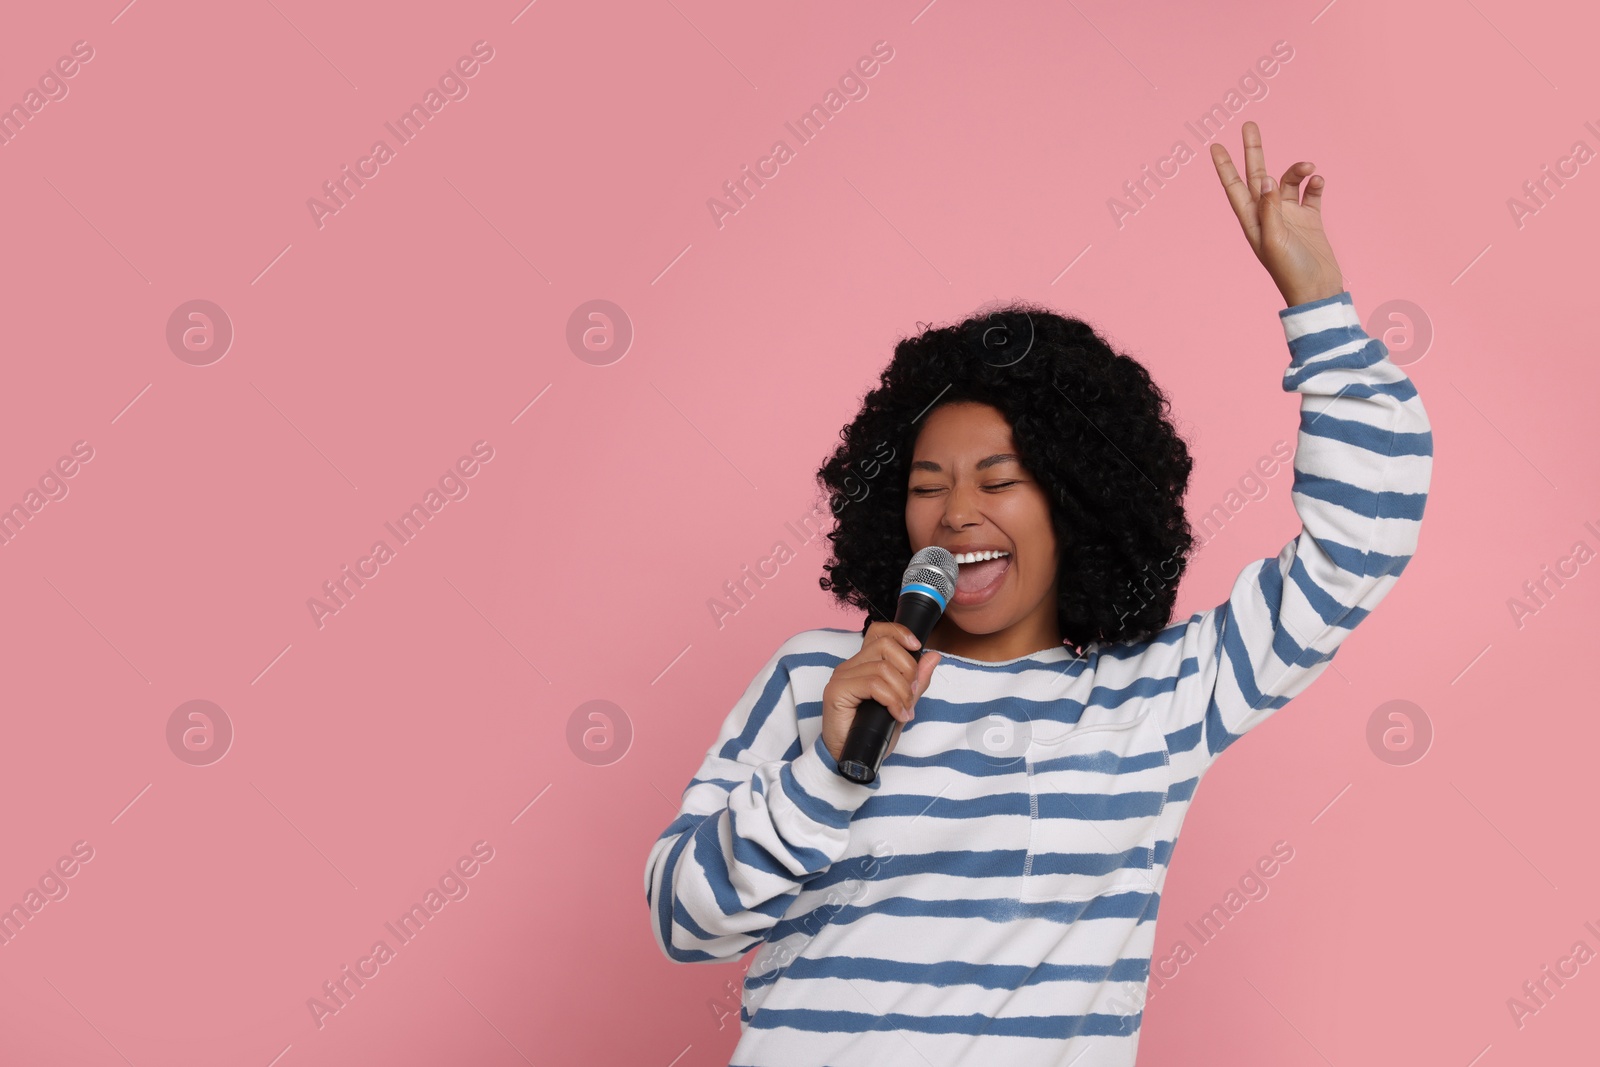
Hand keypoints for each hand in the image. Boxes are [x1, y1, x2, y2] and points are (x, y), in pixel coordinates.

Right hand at [820, 622, 940, 764]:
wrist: (853, 759)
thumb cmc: (873, 734)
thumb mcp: (903, 704)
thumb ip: (916, 681)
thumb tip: (933, 656)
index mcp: (864, 664)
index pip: (879, 631)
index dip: (900, 633)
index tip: (917, 647)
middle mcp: (851, 666)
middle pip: (885, 645)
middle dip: (908, 669)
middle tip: (912, 694)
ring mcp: (842, 677)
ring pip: (882, 667)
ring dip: (902, 691)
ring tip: (904, 710)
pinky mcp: (836, 691)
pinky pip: (873, 685)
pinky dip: (892, 700)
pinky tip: (896, 714)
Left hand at [1210, 121, 1344, 307]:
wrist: (1318, 290)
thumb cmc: (1290, 271)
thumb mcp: (1274, 239)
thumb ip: (1269, 208)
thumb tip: (1266, 179)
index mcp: (1252, 220)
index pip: (1235, 188)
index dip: (1224, 167)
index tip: (1215, 145)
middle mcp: (1269, 214)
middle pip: (1258, 175)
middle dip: (1254, 151)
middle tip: (1249, 124)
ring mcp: (1290, 215)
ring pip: (1290, 180)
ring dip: (1298, 170)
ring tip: (1310, 167)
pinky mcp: (1311, 219)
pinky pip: (1311, 192)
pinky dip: (1315, 183)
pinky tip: (1319, 181)